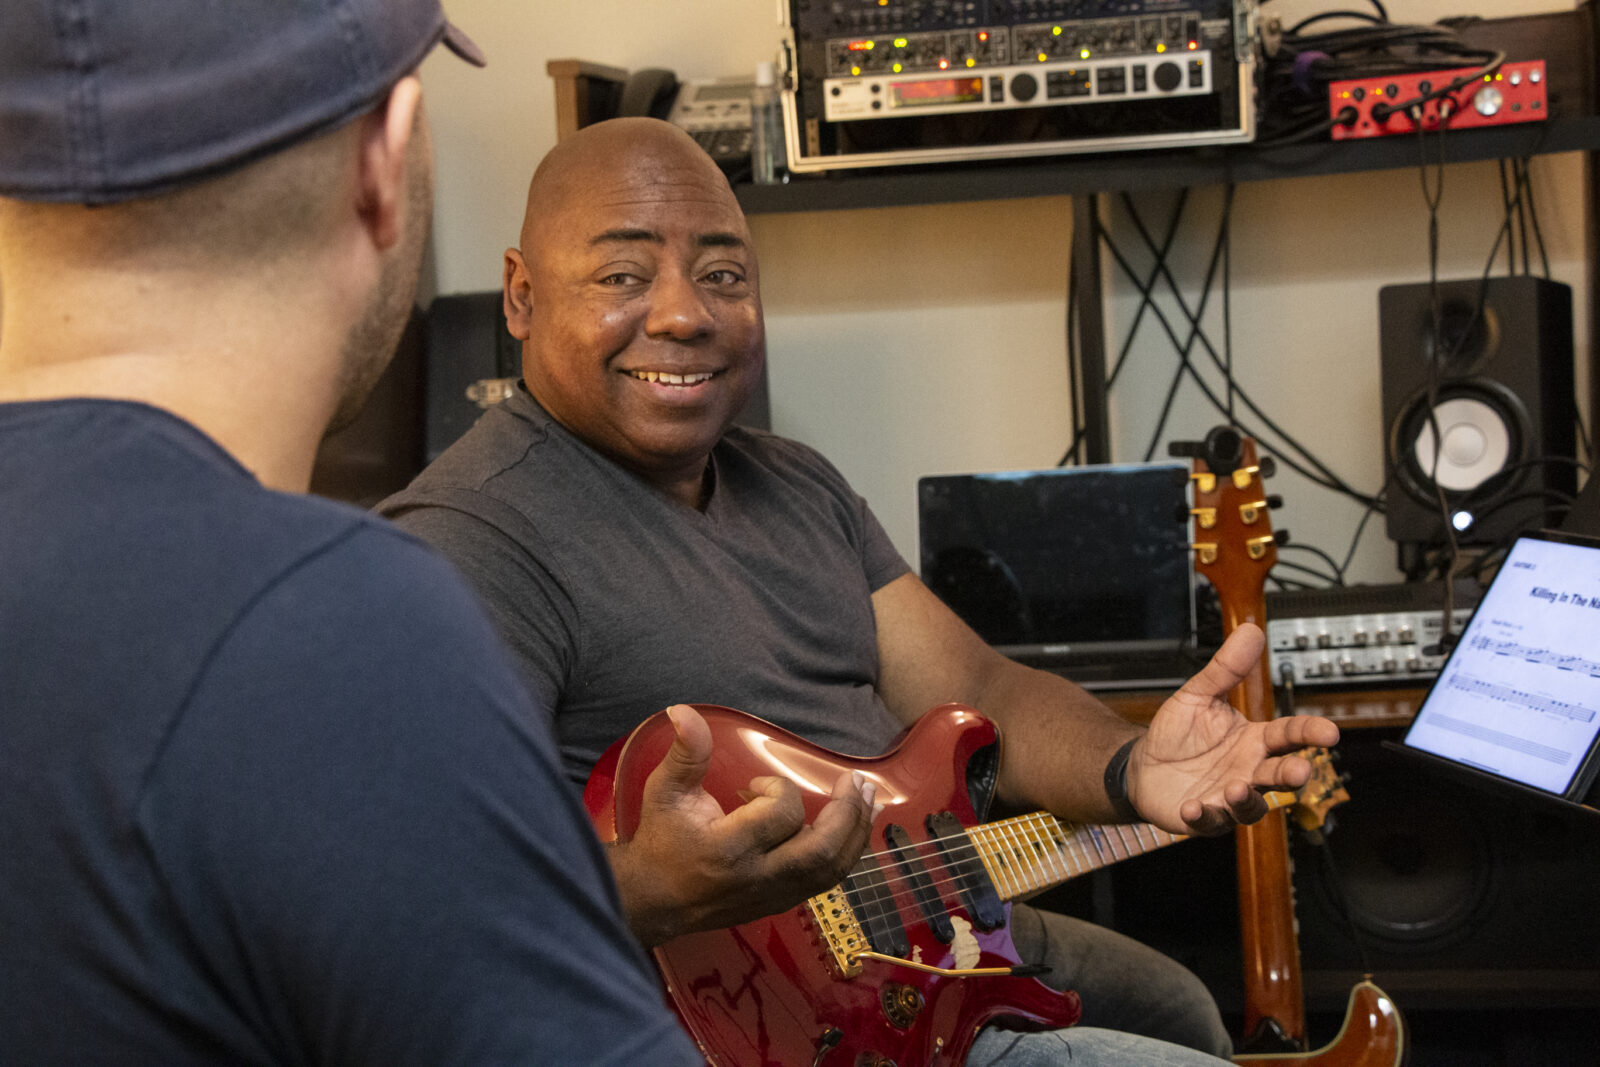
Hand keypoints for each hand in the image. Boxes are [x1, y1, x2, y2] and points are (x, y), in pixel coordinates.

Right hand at [608, 704, 877, 946]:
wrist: (655, 901)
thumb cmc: (662, 841)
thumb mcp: (665, 793)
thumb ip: (685, 754)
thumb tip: (684, 711)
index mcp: (729, 849)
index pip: (780, 816)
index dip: (779, 789)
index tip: (759, 783)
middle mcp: (758, 878)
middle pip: (822, 853)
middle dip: (847, 814)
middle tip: (857, 782)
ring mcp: (773, 896)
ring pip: (831, 871)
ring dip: (855, 832)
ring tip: (868, 799)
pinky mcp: (780, 903)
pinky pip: (826, 881)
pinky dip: (845, 852)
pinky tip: (853, 827)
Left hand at [1126, 623, 1339, 835]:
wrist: (1144, 765)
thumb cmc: (1178, 732)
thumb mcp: (1199, 694)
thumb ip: (1226, 668)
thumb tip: (1250, 631)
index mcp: (1254, 741)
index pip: (1289, 735)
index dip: (1310, 733)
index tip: (1329, 732)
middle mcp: (1248, 771)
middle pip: (1280, 776)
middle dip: (1293, 775)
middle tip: (1299, 771)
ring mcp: (1228, 797)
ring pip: (1252, 806)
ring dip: (1246, 800)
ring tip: (1235, 787)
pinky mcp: (1204, 817)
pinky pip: (1209, 822)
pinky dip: (1204, 816)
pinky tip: (1193, 806)